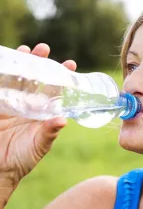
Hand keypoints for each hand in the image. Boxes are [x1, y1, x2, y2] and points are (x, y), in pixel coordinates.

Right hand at [0, 44, 76, 195]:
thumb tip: (62, 120)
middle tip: (44, 49)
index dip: (62, 78)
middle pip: (36, 80)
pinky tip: (4, 61)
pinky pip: (0, 88)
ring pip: (17, 80)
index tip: (70, 64)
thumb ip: (48, 133)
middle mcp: (29, 105)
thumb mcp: (38, 145)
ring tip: (25, 49)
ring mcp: (12, 105)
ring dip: (21, 64)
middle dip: (40, 64)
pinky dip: (1, 75)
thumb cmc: (22, 159)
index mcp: (43, 113)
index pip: (55, 91)